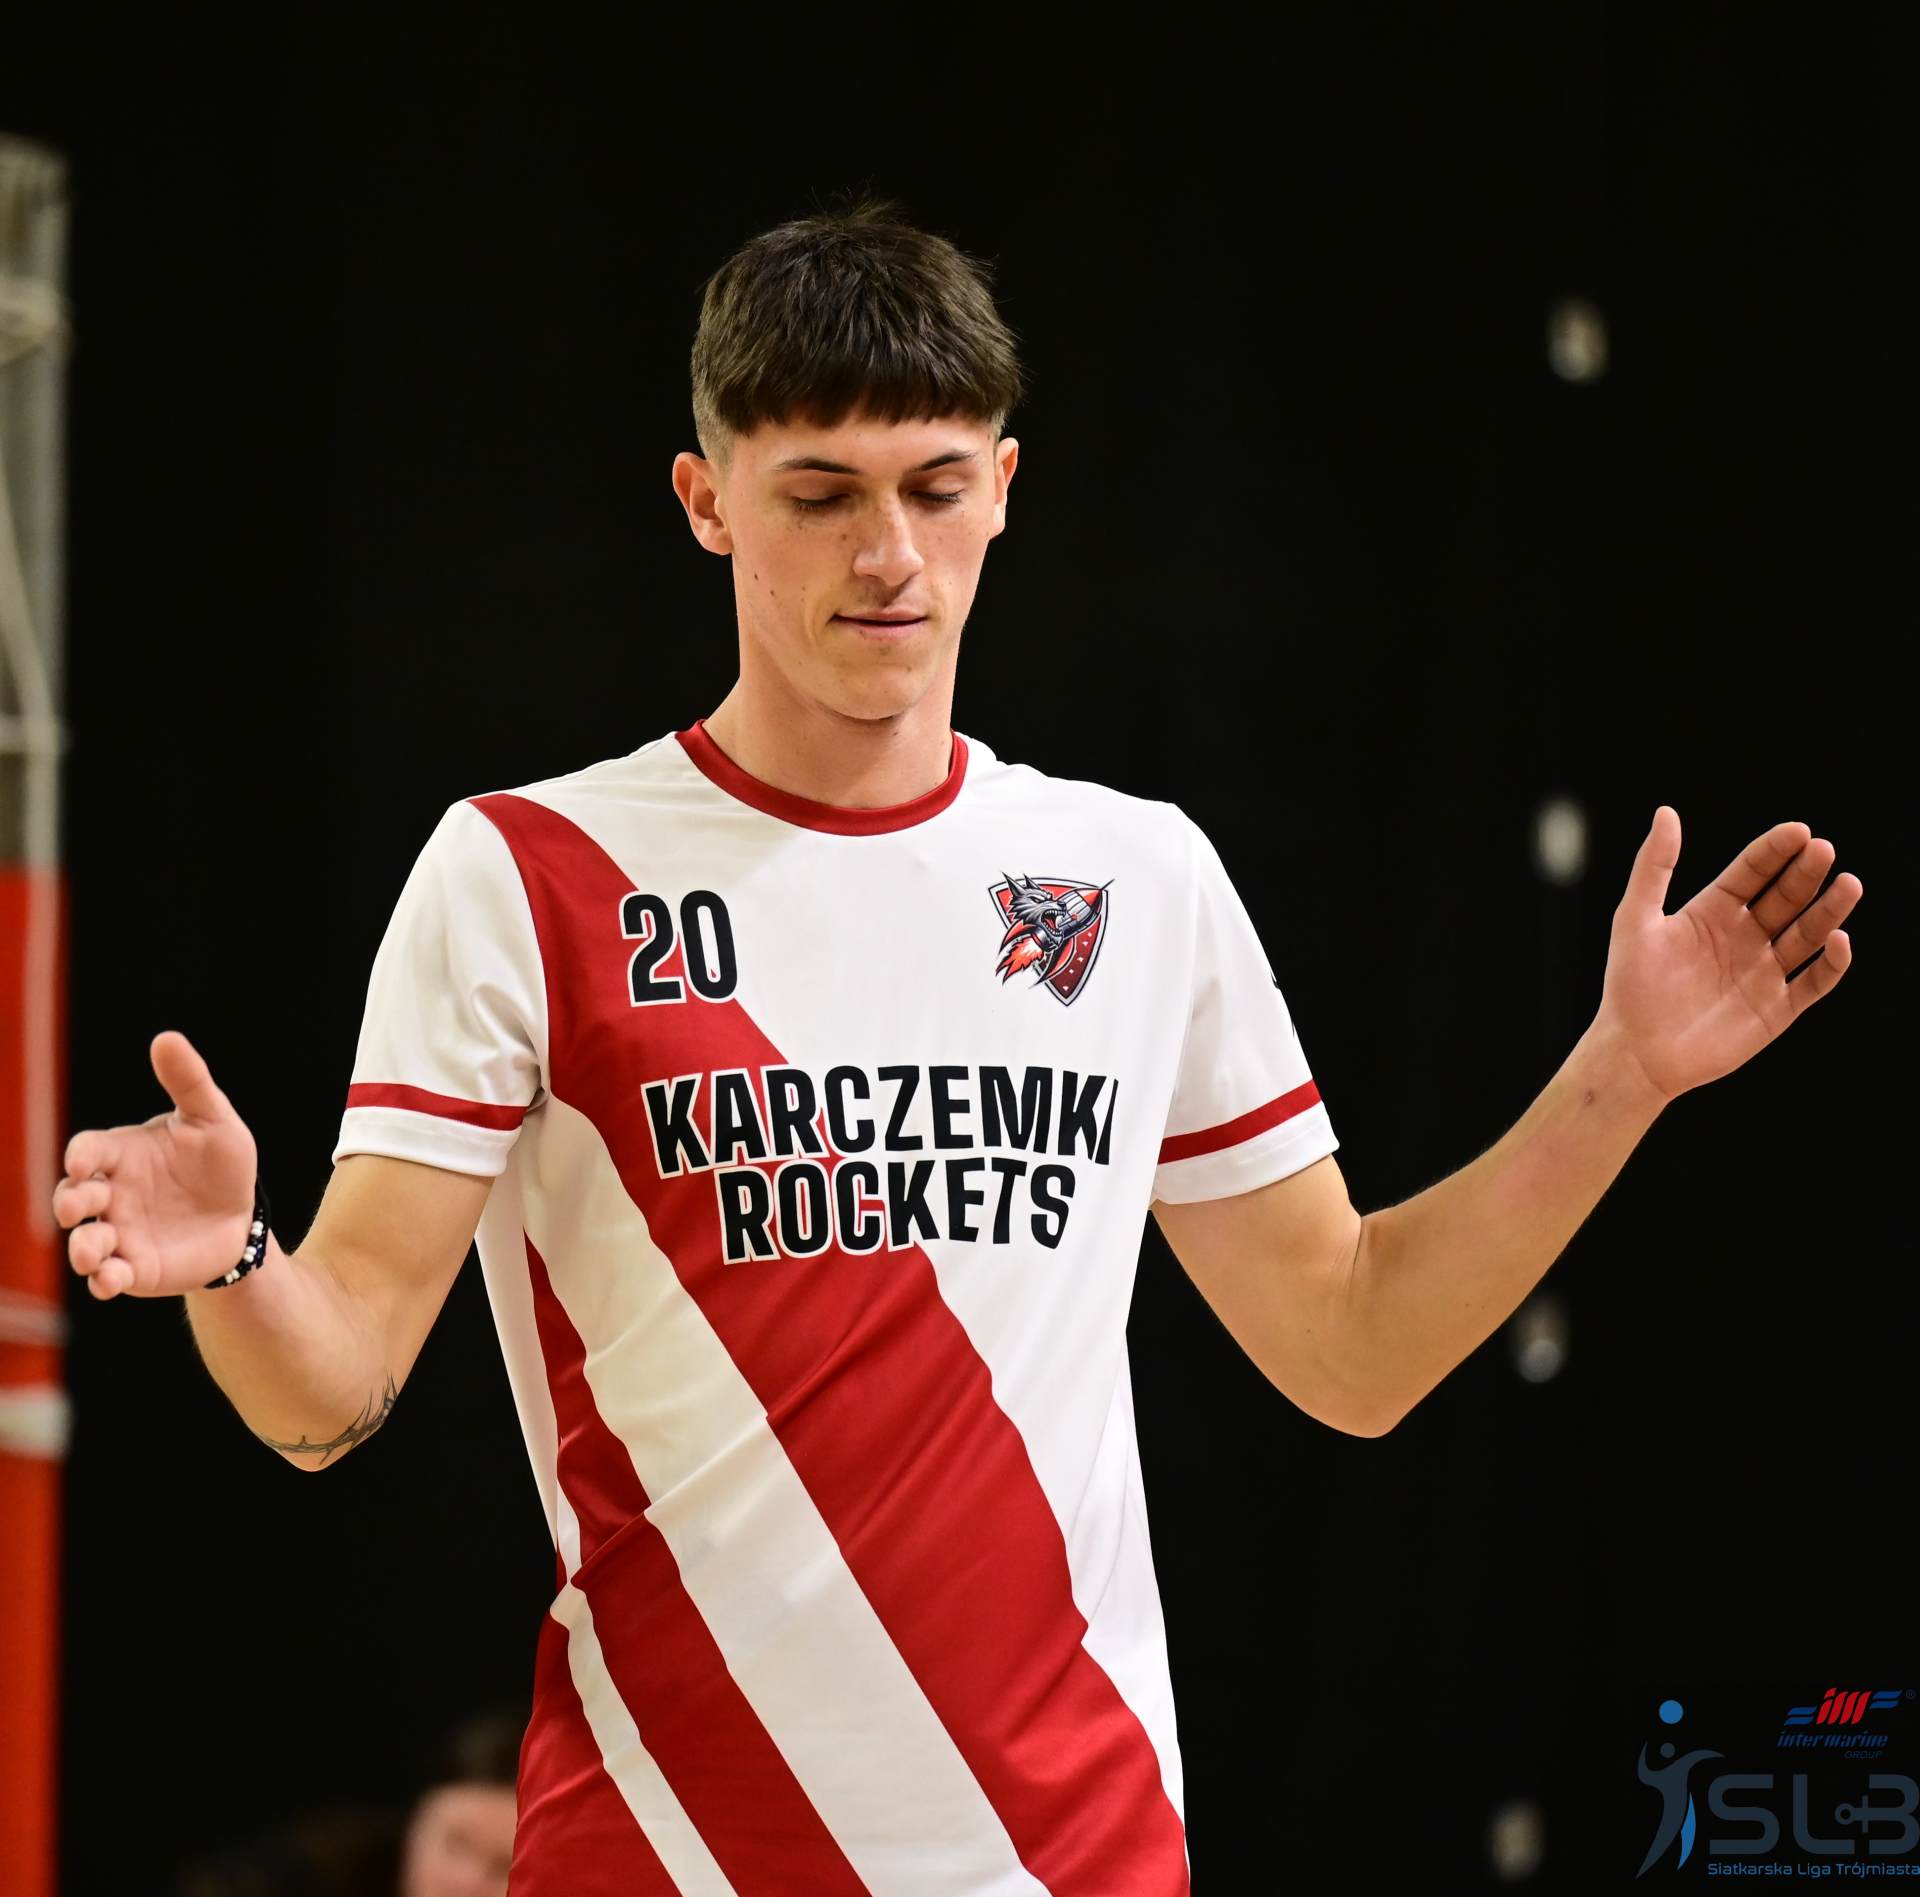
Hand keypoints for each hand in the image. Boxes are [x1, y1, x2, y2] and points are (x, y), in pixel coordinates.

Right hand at [53, 1031, 259, 1298]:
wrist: (241, 1215)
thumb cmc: (220, 1162)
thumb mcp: (213, 1118)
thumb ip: (189, 1082)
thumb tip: (167, 1038)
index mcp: (122, 1154)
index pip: (88, 1151)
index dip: (82, 1156)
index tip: (86, 1161)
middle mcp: (110, 1195)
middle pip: (73, 1197)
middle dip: (70, 1201)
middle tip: (80, 1205)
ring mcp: (118, 1233)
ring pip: (85, 1242)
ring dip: (82, 1249)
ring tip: (90, 1254)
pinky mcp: (134, 1268)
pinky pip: (109, 1277)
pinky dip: (104, 1280)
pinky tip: (111, 1279)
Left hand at [1596, 808, 1860, 1104]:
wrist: (1635, 1052)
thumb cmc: (1629, 985)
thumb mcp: (1636, 920)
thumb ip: (1654, 868)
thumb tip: (1666, 812)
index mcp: (1712, 912)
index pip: (1753, 871)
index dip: (1776, 850)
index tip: (1799, 831)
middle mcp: (1743, 937)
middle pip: (1785, 897)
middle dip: (1806, 873)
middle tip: (1824, 851)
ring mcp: (1763, 972)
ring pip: (1808, 934)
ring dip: (1829, 910)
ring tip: (1848, 884)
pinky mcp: (1777, 1008)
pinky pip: (1815, 982)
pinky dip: (1832, 963)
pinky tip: (1839, 940)